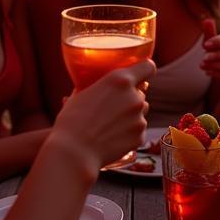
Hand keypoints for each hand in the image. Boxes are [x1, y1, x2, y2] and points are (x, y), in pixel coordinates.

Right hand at [53, 59, 153, 173]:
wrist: (74, 152)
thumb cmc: (71, 121)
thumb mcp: (80, 94)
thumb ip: (94, 87)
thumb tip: (92, 87)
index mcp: (120, 80)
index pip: (147, 66)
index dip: (144, 70)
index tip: (140, 74)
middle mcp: (134, 97)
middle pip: (141, 93)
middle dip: (129, 98)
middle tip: (111, 107)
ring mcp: (139, 118)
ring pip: (140, 113)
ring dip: (130, 116)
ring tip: (108, 125)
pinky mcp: (140, 136)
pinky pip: (137, 131)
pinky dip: (128, 134)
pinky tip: (110, 138)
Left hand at [199, 17, 219, 80]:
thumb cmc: (217, 50)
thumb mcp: (212, 41)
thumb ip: (210, 32)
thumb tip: (206, 20)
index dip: (218, 42)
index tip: (205, 45)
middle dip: (217, 55)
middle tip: (204, 57)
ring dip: (215, 65)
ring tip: (202, 65)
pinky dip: (217, 74)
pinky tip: (207, 72)